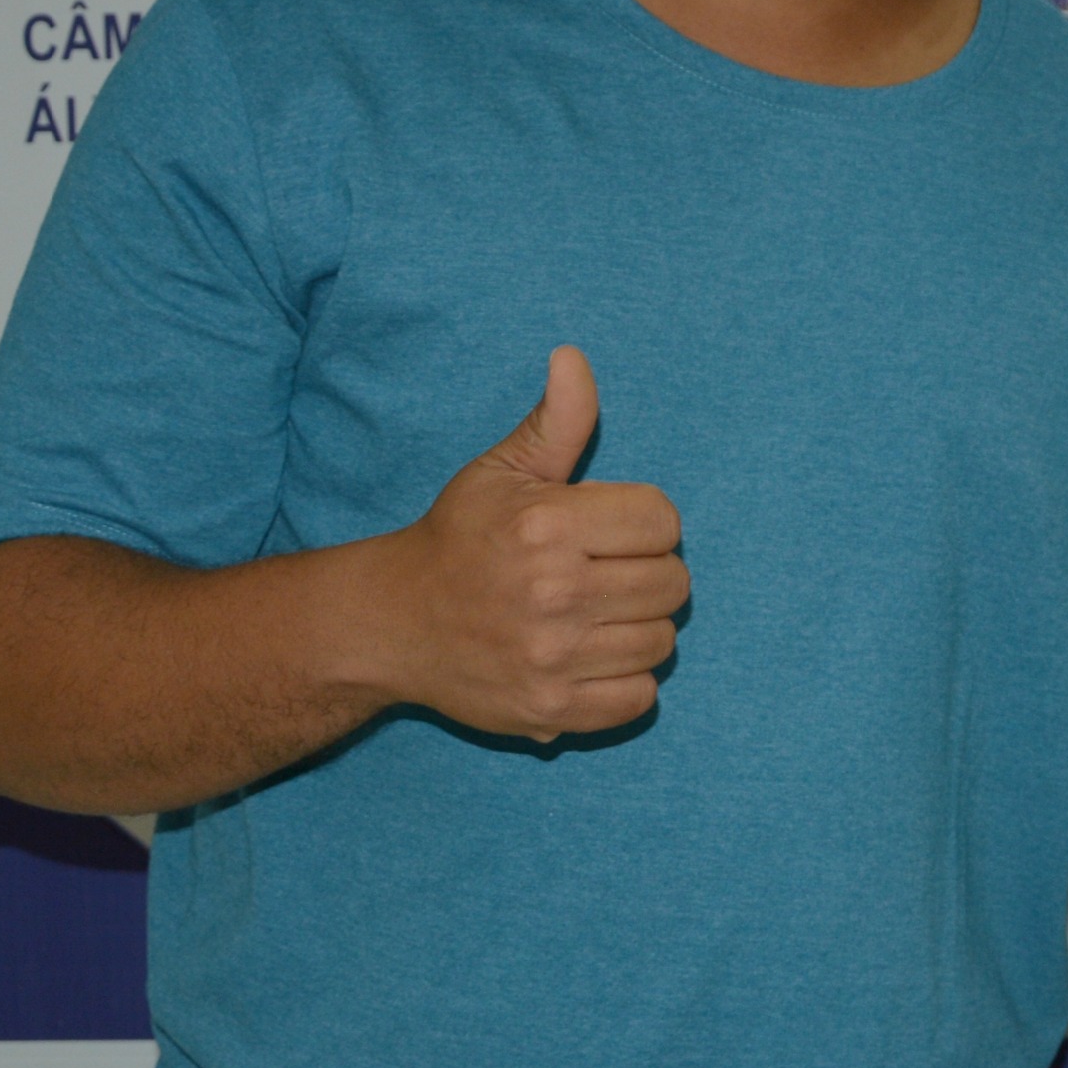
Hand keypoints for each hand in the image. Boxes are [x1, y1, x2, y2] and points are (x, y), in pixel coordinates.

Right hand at [367, 347, 688, 741]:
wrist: (395, 623)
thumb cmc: (458, 539)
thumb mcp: (500, 471)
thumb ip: (555, 421)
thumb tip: (574, 358)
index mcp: (545, 524)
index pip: (663, 521)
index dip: (644, 522)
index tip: (609, 530)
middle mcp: (552, 592)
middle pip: (673, 584)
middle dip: (648, 573)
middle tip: (606, 574)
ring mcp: (552, 657)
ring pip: (662, 641)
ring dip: (639, 628)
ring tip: (597, 615)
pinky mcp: (551, 709)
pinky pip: (639, 697)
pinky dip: (626, 681)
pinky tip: (591, 657)